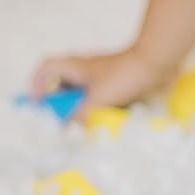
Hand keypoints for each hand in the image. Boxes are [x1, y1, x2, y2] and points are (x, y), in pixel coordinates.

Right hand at [28, 46, 171, 112]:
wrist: (158, 63)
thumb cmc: (124, 76)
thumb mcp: (96, 100)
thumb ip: (79, 117)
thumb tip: (66, 131)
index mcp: (75, 67)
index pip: (46, 68)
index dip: (36, 85)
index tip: (37, 105)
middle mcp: (86, 70)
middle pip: (64, 86)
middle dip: (62, 106)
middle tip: (63, 122)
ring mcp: (103, 77)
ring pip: (85, 95)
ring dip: (83, 110)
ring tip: (85, 126)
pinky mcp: (119, 85)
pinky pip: (103, 100)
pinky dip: (101, 111)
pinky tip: (106, 122)